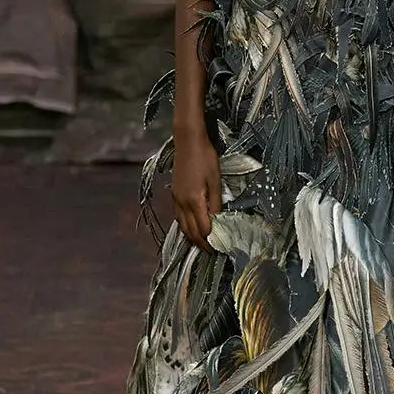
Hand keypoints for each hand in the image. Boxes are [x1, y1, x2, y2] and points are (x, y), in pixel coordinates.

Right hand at [171, 128, 221, 248]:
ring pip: (182, 226)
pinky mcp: (174, 194)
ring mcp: (176, 199)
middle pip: (190, 231)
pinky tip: (192, 228)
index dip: (211, 241)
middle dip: (201, 244)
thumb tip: (218, 221)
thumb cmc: (205, 158)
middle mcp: (182, 203)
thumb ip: (216, 203)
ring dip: (192, 238)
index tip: (220, 248)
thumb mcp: (215, 180)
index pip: (202, 229)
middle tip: (212, 251)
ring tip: (203, 244)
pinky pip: (178, 217)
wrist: (188, 141)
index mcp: (193, 201)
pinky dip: (185, 227)